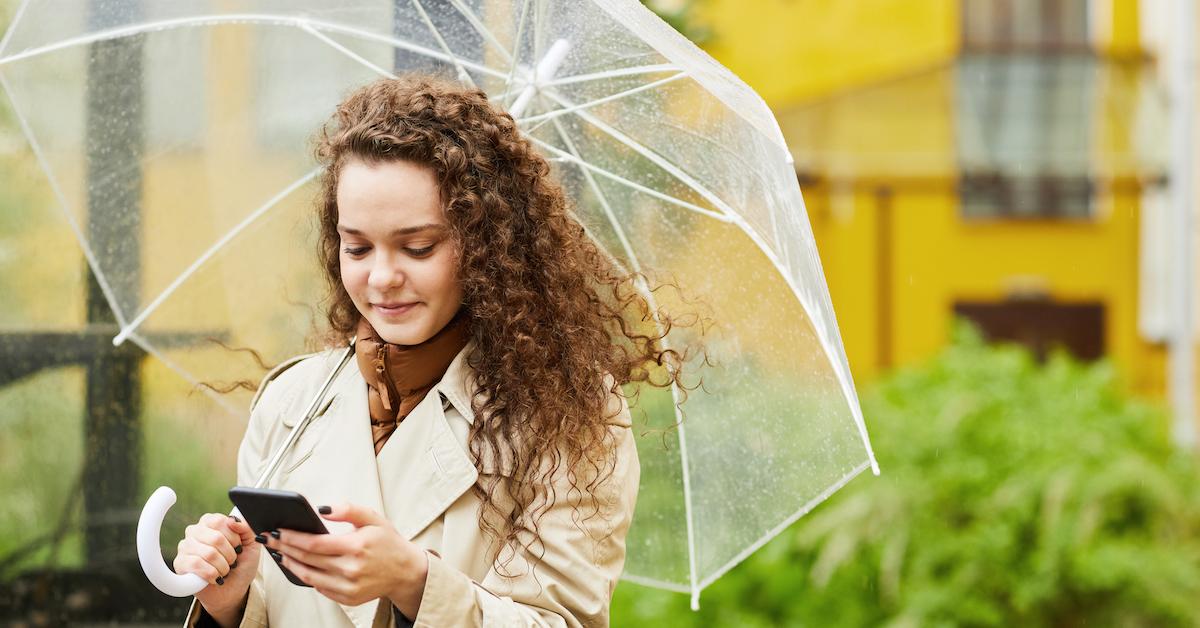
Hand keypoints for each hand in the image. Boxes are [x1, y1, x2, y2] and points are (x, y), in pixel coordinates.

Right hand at [174, 513, 260, 623]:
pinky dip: (212, 574)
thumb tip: (233, 520)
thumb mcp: (251, 543)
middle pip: (216, 538)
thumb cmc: (241, 563)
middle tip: (232, 562)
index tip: (238, 547)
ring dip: (223, 566)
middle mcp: (195, 531)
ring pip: (208, 553)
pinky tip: (215, 578)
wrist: (232, 589)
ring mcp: (185, 547)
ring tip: (224, 570)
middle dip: (230, 555)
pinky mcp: (180, 563)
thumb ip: (246, 527)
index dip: (234, 538)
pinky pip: (196, 565)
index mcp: (211, 521)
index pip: (220, 522)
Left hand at [264, 503, 428, 616]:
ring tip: (280, 553)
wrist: (406, 571)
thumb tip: (322, 508)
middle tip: (270, 538)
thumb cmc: (389, 543)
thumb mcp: (373, 518)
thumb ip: (348, 510)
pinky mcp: (348, 598)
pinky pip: (320, 588)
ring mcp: (349, 587)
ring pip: (309, 576)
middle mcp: (351, 569)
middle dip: (285, 547)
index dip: (292, 537)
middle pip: (307, 559)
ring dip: (290, 564)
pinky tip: (298, 566)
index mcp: (356, 547)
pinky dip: (306, 577)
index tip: (278, 530)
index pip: (314, 543)